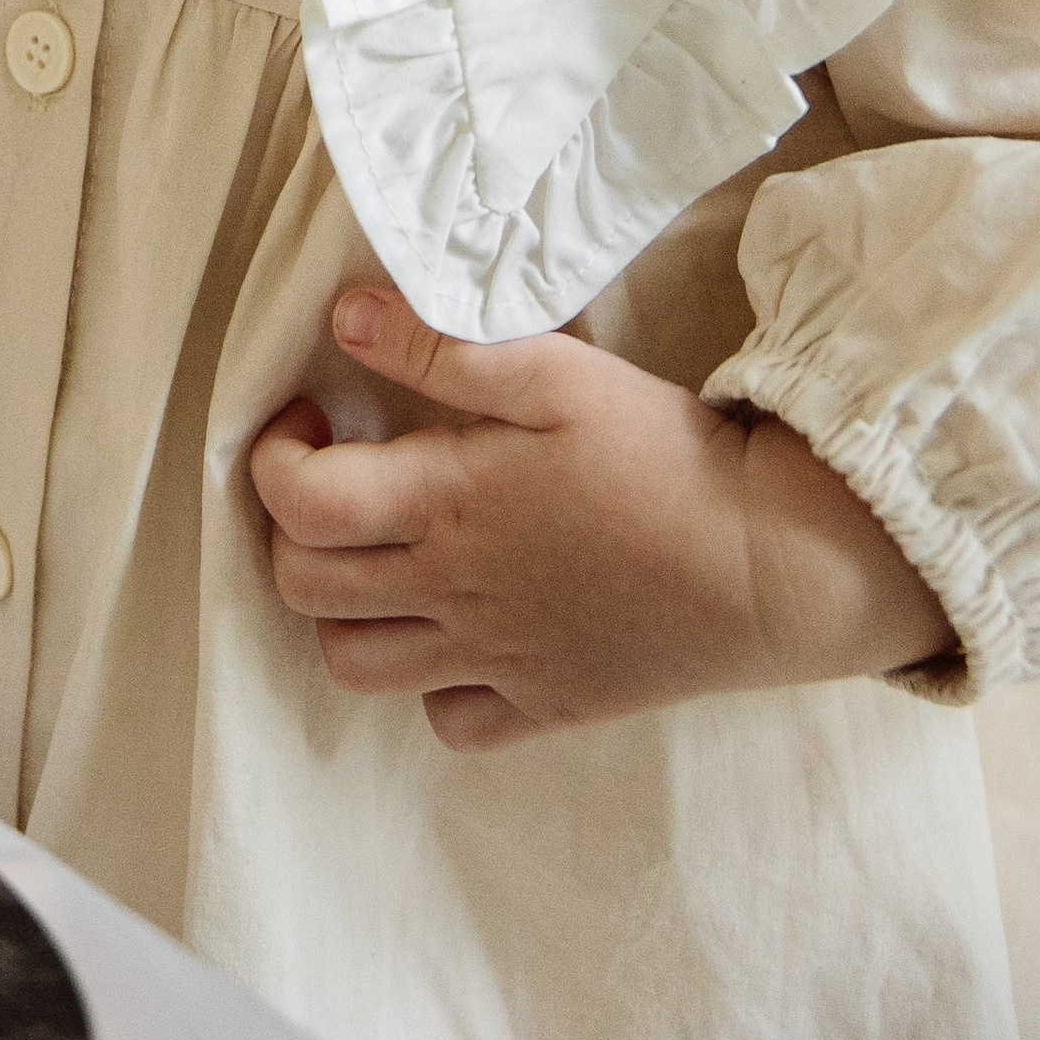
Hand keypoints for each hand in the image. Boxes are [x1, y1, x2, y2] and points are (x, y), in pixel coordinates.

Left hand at [249, 285, 951, 752]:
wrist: (766, 565)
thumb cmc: (659, 452)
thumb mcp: (552, 370)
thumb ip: (440, 347)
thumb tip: (344, 316)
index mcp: (444, 504)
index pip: (297, 503)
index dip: (272, 456)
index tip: (309, 415)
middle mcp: (451, 592)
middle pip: (304, 588)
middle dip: (292, 529)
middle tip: (337, 479)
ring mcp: (495, 659)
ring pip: (357, 667)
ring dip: (345, 612)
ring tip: (384, 555)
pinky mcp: (548, 704)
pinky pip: (452, 723)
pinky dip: (435, 686)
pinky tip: (462, 630)